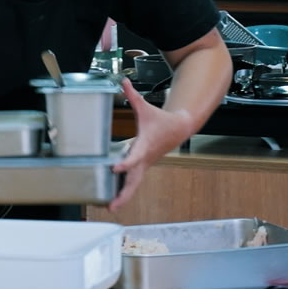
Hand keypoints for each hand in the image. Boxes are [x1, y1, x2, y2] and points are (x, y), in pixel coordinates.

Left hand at [110, 77, 193, 210]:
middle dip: (124, 193)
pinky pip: (132, 181)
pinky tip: (111, 197)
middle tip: (112, 206)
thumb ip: (132, 95)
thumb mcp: (145, 107)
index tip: (116, 168)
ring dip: (123, 196)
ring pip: (133, 184)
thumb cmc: (160, 119)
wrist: (179, 128)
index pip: (134, 157)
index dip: (126, 163)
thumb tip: (122, 80)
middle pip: (133, 180)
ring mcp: (143, 165)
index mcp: (144, 146)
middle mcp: (144, 159)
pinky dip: (123, 189)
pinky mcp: (141, 166)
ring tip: (109, 208)